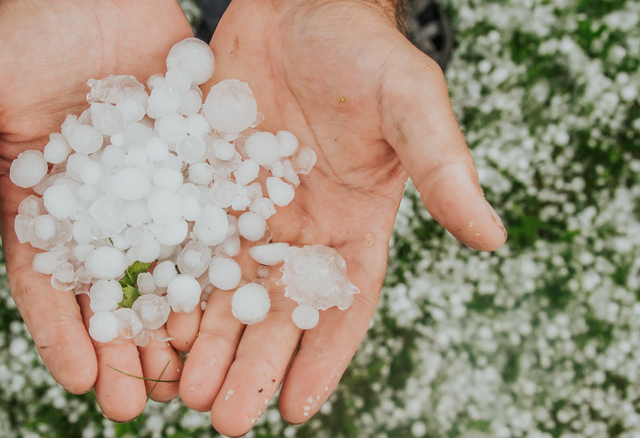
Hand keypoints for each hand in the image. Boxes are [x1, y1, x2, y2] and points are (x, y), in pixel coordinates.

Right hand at [0, 0, 191, 420]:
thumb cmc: (26, 33)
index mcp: (42, 206)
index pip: (48, 284)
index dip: (61, 334)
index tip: (79, 382)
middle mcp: (100, 210)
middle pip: (109, 293)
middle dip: (120, 350)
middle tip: (134, 405)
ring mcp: (149, 193)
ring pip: (162, 271)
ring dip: (171, 325)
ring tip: (184, 376)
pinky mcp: (193, 169)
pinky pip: (206, 223)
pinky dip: (213, 268)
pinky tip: (226, 308)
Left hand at [174, 0, 506, 434]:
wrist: (298, 4)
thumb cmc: (362, 51)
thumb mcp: (409, 103)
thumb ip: (444, 168)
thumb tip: (493, 238)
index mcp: (353, 224)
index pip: (342, 305)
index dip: (322, 358)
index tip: (296, 409)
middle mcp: (298, 230)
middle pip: (274, 312)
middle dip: (250, 365)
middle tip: (222, 419)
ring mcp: (247, 210)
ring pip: (223, 289)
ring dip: (203, 340)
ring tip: (179, 387)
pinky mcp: (203, 185)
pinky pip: (183, 243)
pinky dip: (167, 283)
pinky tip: (146, 320)